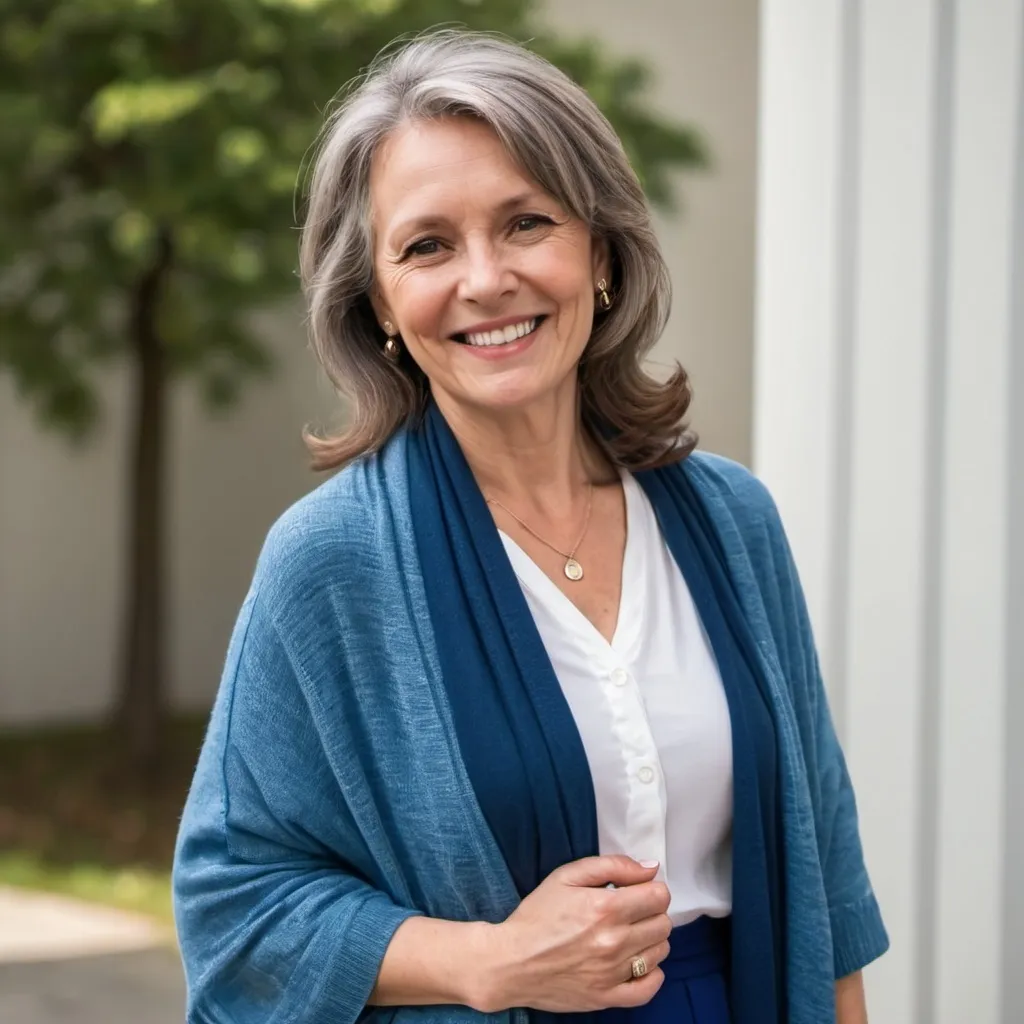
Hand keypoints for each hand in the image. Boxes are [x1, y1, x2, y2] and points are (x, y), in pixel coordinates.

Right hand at [479, 855, 672, 1013]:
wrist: (510, 961)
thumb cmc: (536, 915)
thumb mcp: (566, 876)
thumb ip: (612, 866)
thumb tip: (650, 869)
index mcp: (606, 908)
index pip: (659, 896)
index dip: (650, 888)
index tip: (635, 890)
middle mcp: (614, 941)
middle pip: (663, 923)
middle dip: (650, 911)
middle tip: (629, 911)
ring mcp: (612, 973)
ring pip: (660, 952)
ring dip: (650, 939)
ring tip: (627, 934)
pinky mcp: (607, 997)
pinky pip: (649, 988)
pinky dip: (651, 974)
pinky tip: (637, 962)